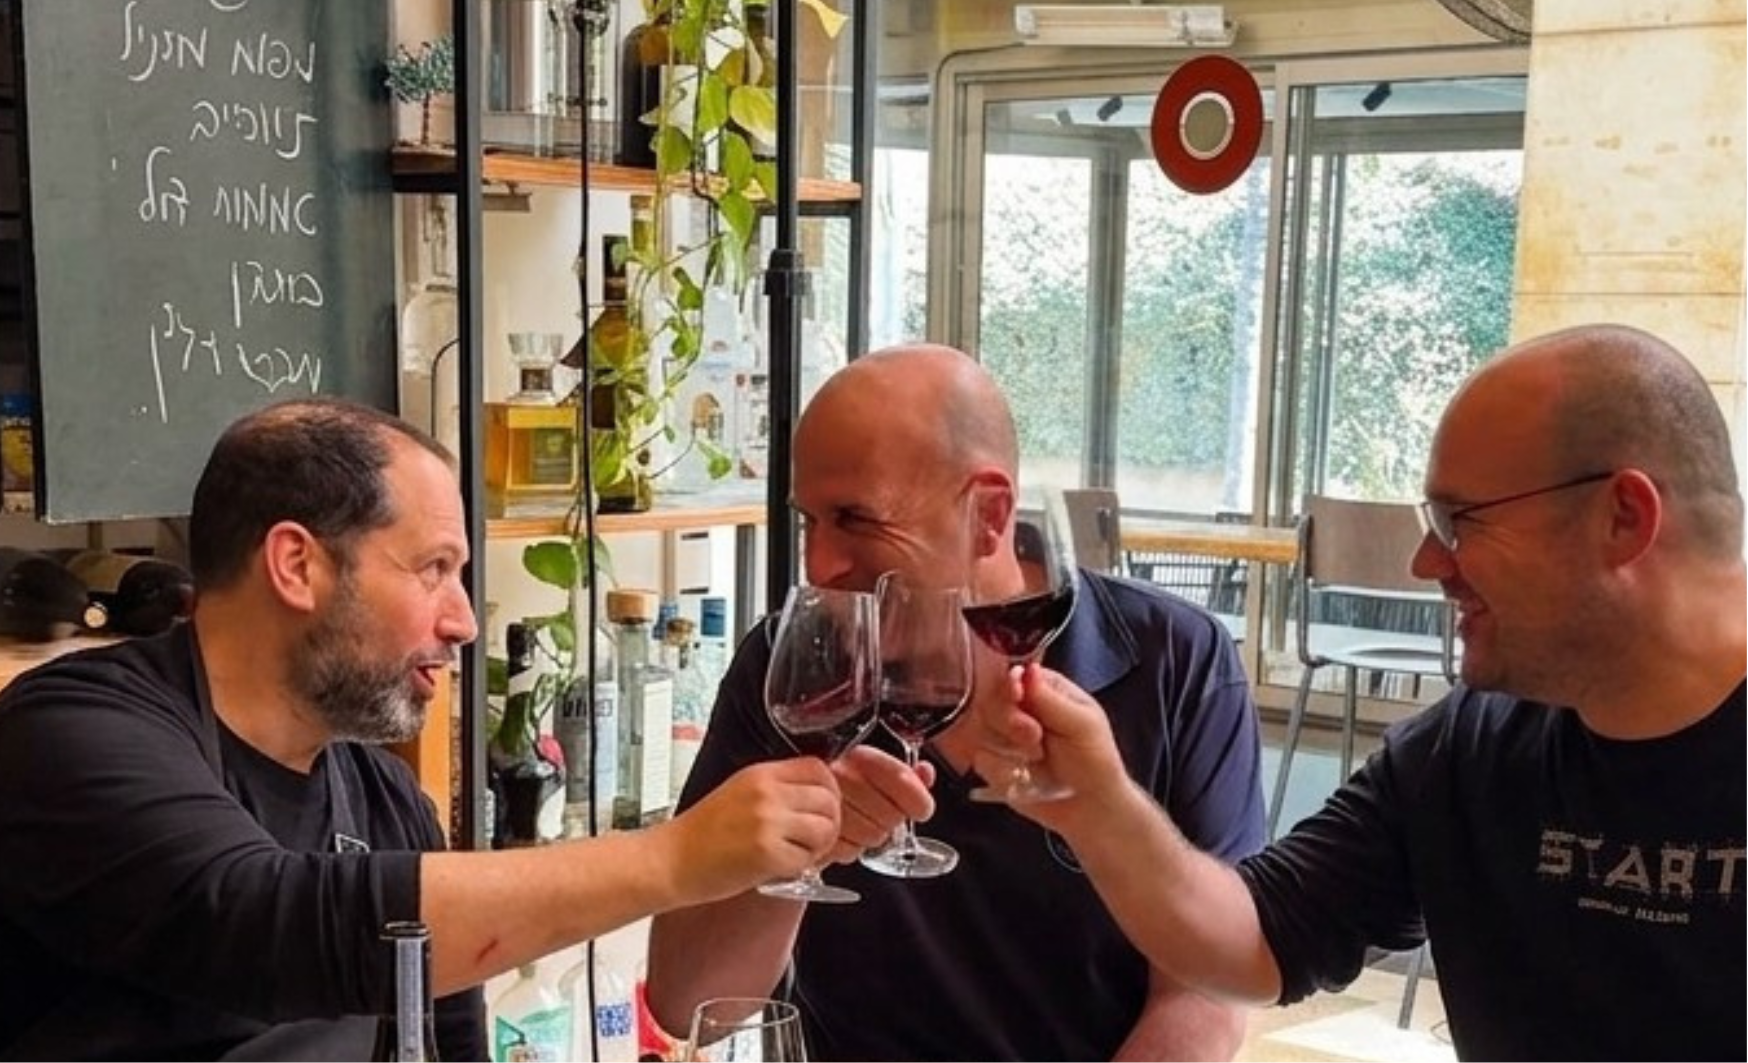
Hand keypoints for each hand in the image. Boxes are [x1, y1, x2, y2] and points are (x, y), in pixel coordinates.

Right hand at [660, 757, 842, 905]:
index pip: (819, 769)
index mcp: (761, 774)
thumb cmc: (700, 834)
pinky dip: (802, 867)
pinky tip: (783, 867)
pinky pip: (808, 859)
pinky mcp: (767, 854)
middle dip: (829, 823)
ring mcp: (768, 822)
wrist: (669, 861)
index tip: (823, 808)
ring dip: (819, 847)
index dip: (830, 790)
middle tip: (815, 839)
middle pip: (829, 799)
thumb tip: (818, 799)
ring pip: (826, 829)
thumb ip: (777, 789)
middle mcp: (767, 793)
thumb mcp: (739, 792)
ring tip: (798, 854)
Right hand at [826, 745, 936, 863]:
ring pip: (874, 836)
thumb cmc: (832, 784)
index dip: (918, 801)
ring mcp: (825, 806)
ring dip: (871, 834)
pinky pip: (850, 851)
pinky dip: (850, 847)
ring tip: (857, 822)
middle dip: (891, 820)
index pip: (902, 780)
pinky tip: (843, 833)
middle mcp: (841, 777)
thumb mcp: (868, 768)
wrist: (786, 799)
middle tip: (878, 813)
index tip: (919, 808)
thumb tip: (925, 773)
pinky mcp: (815, 833)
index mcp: (858, 756)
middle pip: (892, 815)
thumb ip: (902, 772)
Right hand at [973, 664, 1128, 826]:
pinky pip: (980, 760)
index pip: (1009, 675)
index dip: (1008, 686)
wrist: (1090, 808)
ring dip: (1008, 748)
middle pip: (987, 700)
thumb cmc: (1095, 761)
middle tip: (1035, 737)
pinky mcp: (992, 763)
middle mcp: (1017, 708)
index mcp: (1041, 689)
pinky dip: (1002, 770)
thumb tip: (1027, 669)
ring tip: (1037, 759)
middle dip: (1010, 722)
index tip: (1017, 697)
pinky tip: (1023, 776)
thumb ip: (1051, 698)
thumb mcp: (1082, 724)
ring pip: (979, 730)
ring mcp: (1001, 736)